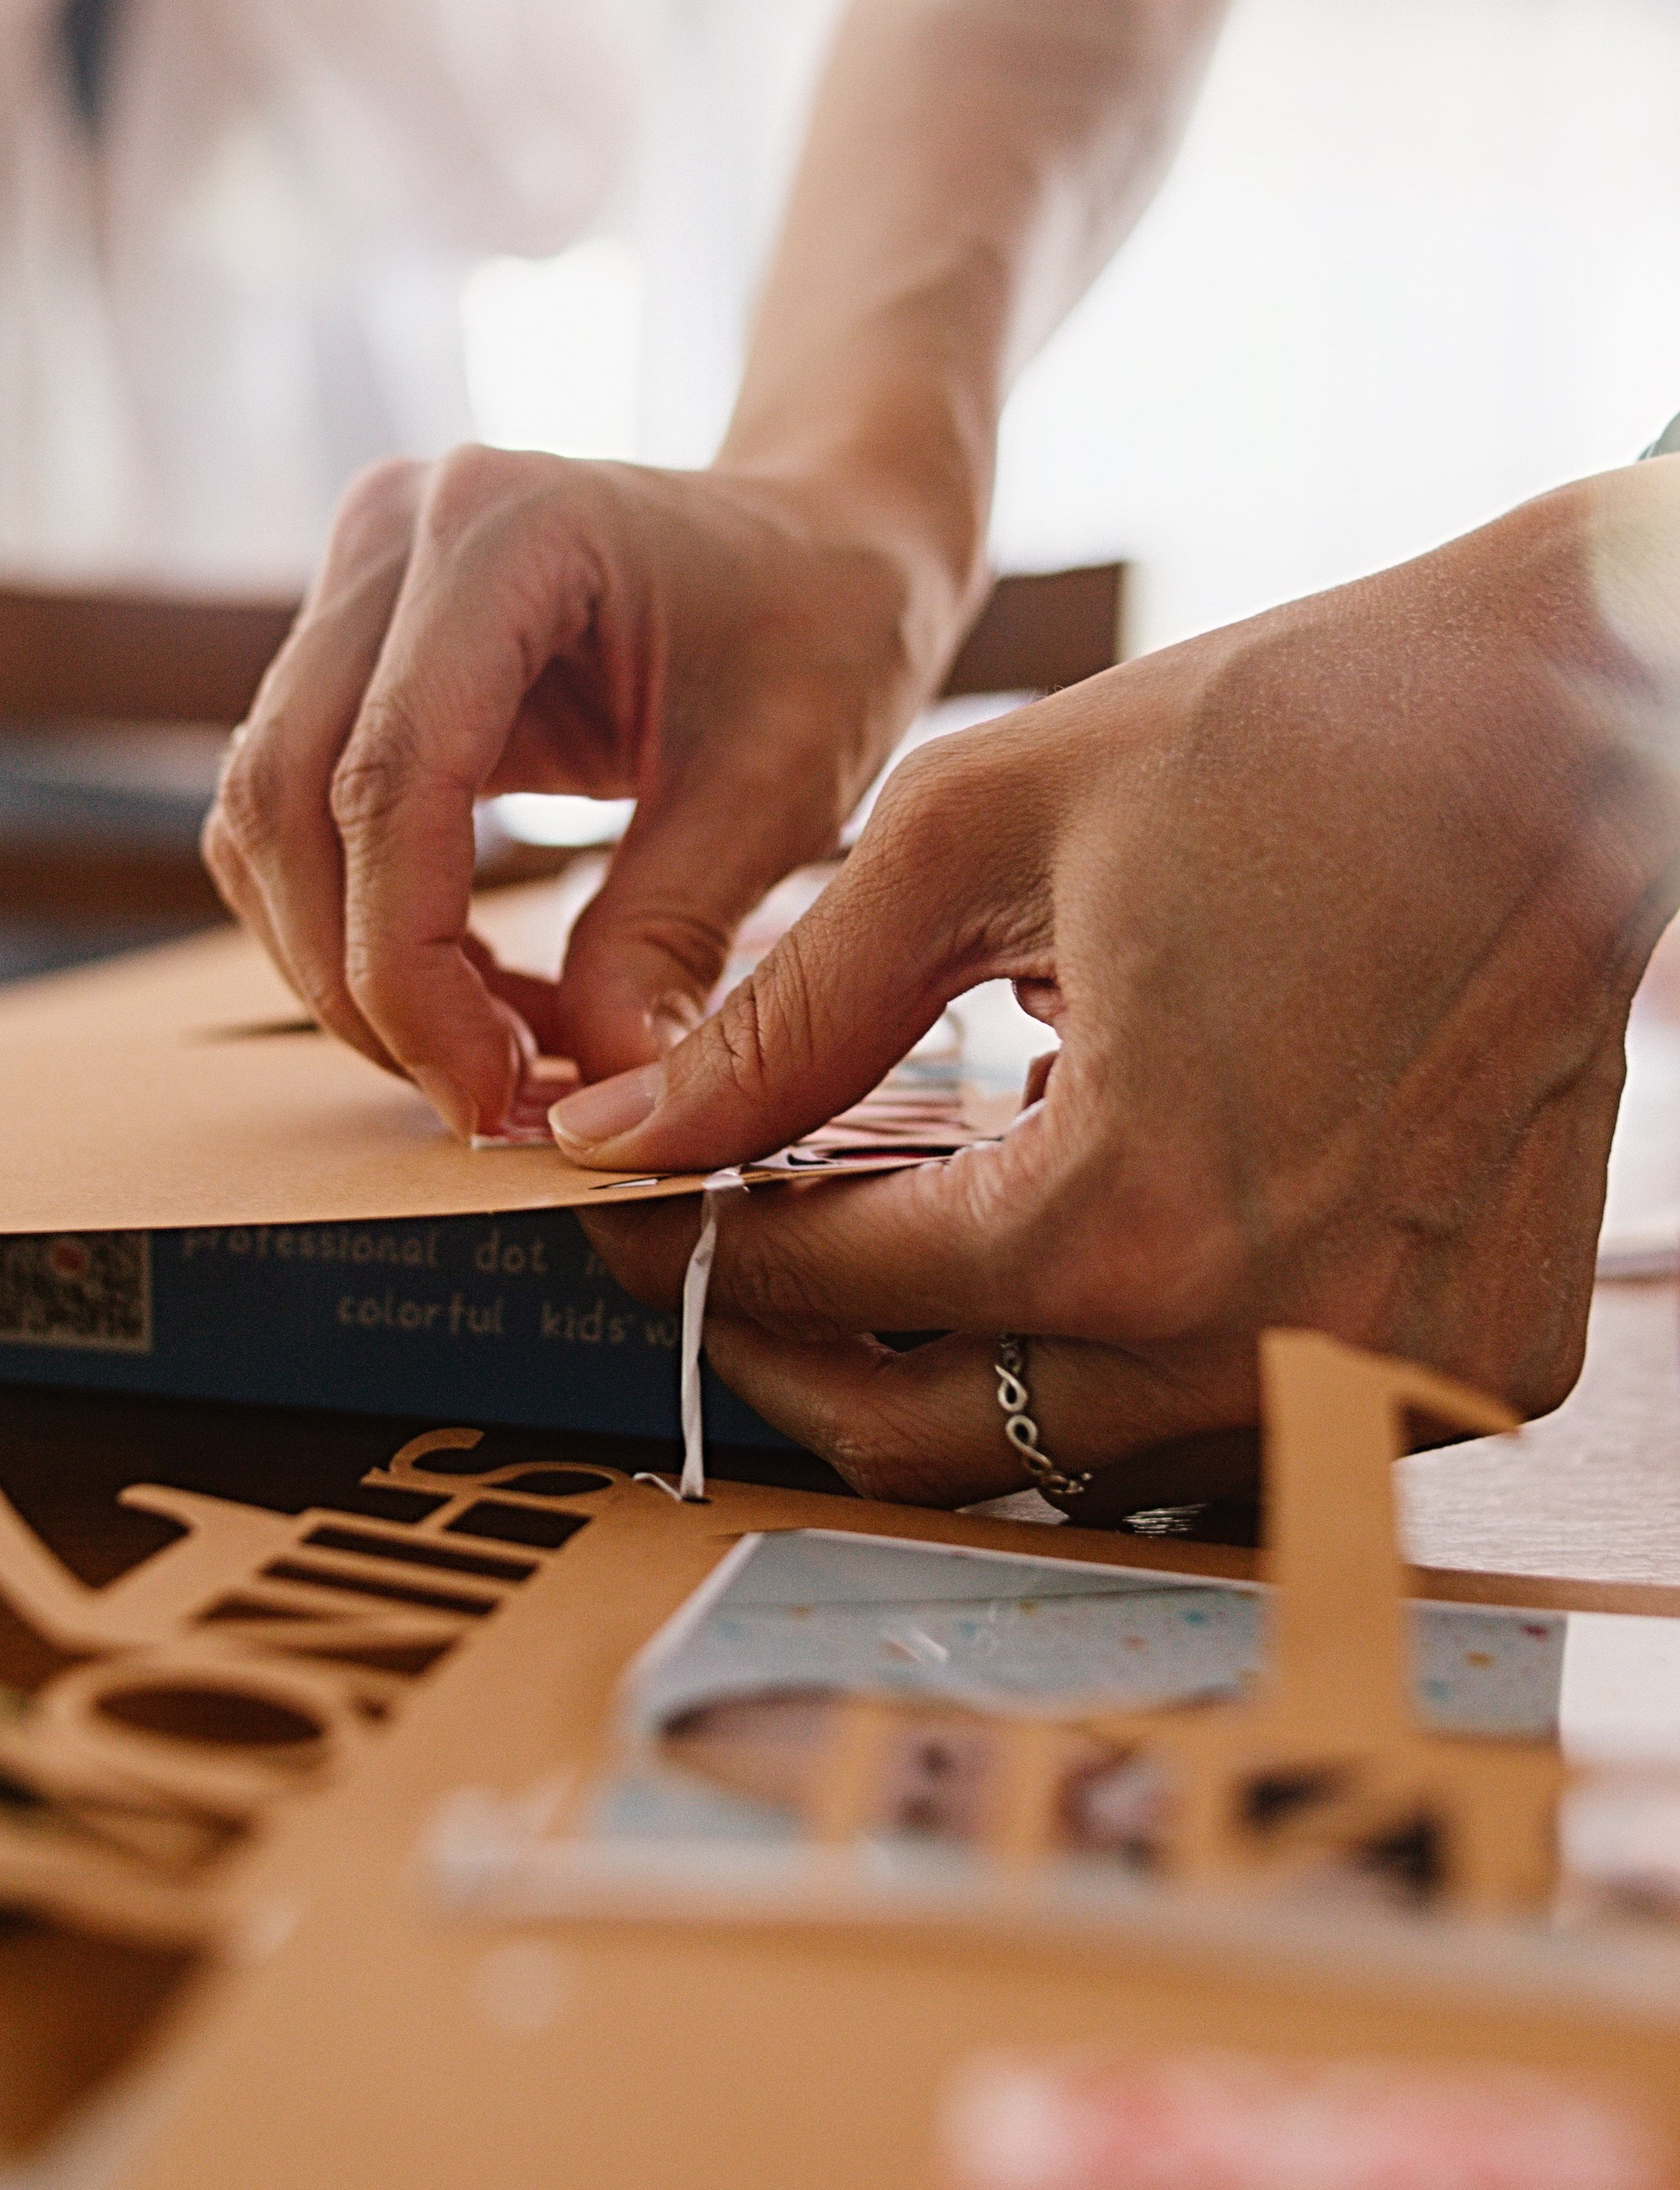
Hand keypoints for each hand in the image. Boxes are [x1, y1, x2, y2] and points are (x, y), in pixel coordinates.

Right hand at [202, 444, 963, 1134]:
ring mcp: (360, 578)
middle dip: (364, 980)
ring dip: (349, 960)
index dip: (408, 965)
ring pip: (266, 813)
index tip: (484, 1096)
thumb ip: (671, 936)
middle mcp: (398, 529)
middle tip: (480, 1101)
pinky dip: (364, 922)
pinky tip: (471, 990)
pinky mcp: (358, 643)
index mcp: (506, 527)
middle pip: (288, 796)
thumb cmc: (825, 627)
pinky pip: (303, 807)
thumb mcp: (778, 785)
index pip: (389, 777)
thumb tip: (606, 1100)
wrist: (830, 534)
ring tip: (488, 1052)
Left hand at [564, 471, 1679, 1513]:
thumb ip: (788, 1017)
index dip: (706, 1251)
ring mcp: (1400, 1377)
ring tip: (917, 1247)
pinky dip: (1163, 1366)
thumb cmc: (1276, 740)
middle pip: (946, 1439)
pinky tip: (1120, 1239)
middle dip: (807, 1356)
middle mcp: (1268, 1343)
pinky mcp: (1492, 1365)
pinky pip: (1266, 1431)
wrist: (1565, 724)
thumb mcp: (978, 835)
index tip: (642, 1211)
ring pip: (1103, 1465)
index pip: (841, 1286)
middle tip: (738, 1271)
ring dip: (986, 1376)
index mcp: (1124, 1217)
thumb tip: (623, 1138)